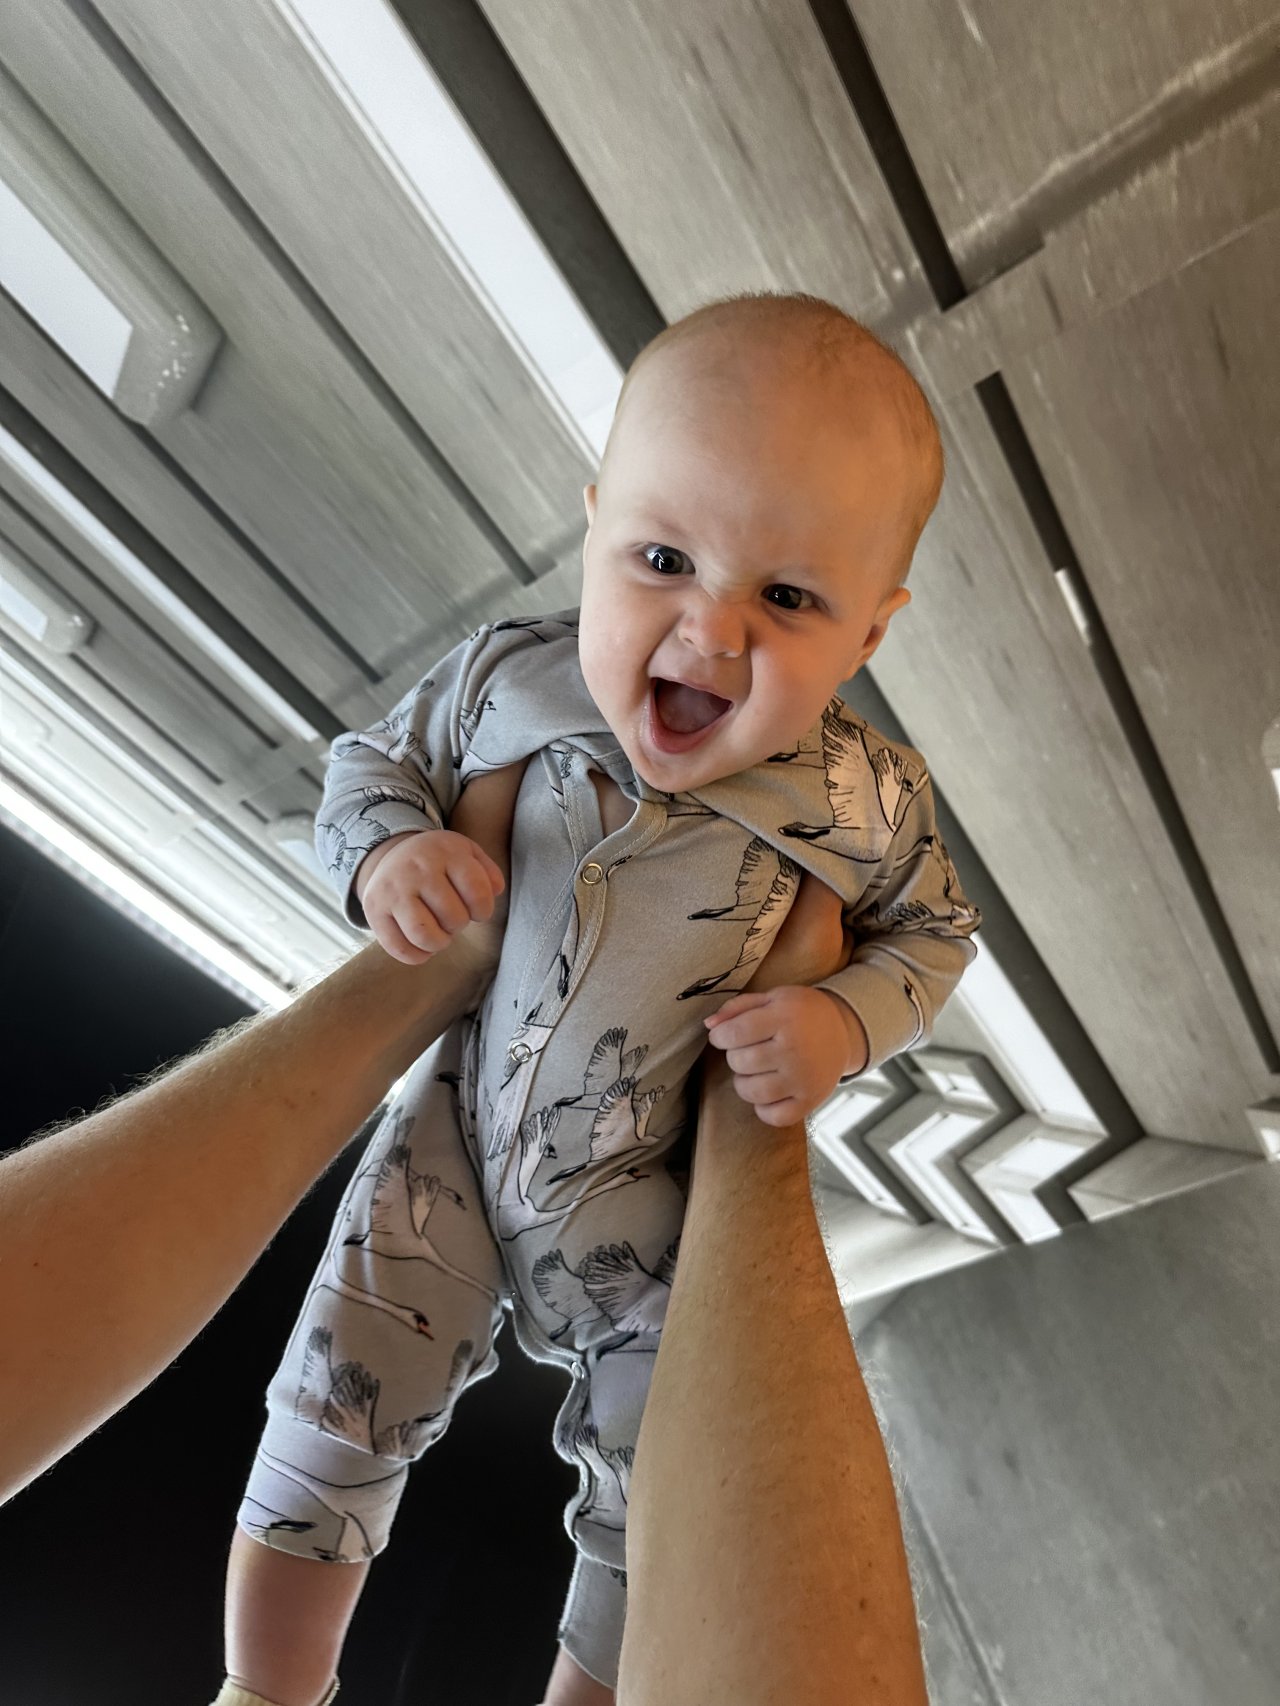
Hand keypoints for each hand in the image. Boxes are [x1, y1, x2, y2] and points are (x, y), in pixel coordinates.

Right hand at [356, 829, 505, 965]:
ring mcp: (392, 889)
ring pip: (423, 935)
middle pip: (453, 917)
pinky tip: (423, 945)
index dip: (483, 910)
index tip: (477, 910)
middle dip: (459, 925)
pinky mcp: (374, 909)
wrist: (392, 853)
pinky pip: (399, 948)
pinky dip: (417, 956)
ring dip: (439, 943)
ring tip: (439, 933)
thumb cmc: (440, 861)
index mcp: (445, 852)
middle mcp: (416, 868)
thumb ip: (488, 872)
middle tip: (452, 917)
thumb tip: (494, 892)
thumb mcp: (467, 853)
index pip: (477, 892)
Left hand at [703, 984, 860, 1126]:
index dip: (720, 1036)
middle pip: (740, 1062)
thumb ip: (737, 1008)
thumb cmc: (801, 1012)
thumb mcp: (772, 998)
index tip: (723, 1036)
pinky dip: (763, 1109)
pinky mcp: (810, 1101)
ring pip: (752, 1091)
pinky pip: (774, 1117)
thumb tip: (708, 1025)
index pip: (735, 1033)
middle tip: (748, 1050)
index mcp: (785, 1017)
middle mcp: (794, 1049)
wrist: (843, 1031)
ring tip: (754, 1072)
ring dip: (743, 1083)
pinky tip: (768, 1093)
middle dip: (735, 1056)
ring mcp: (803, 1079)